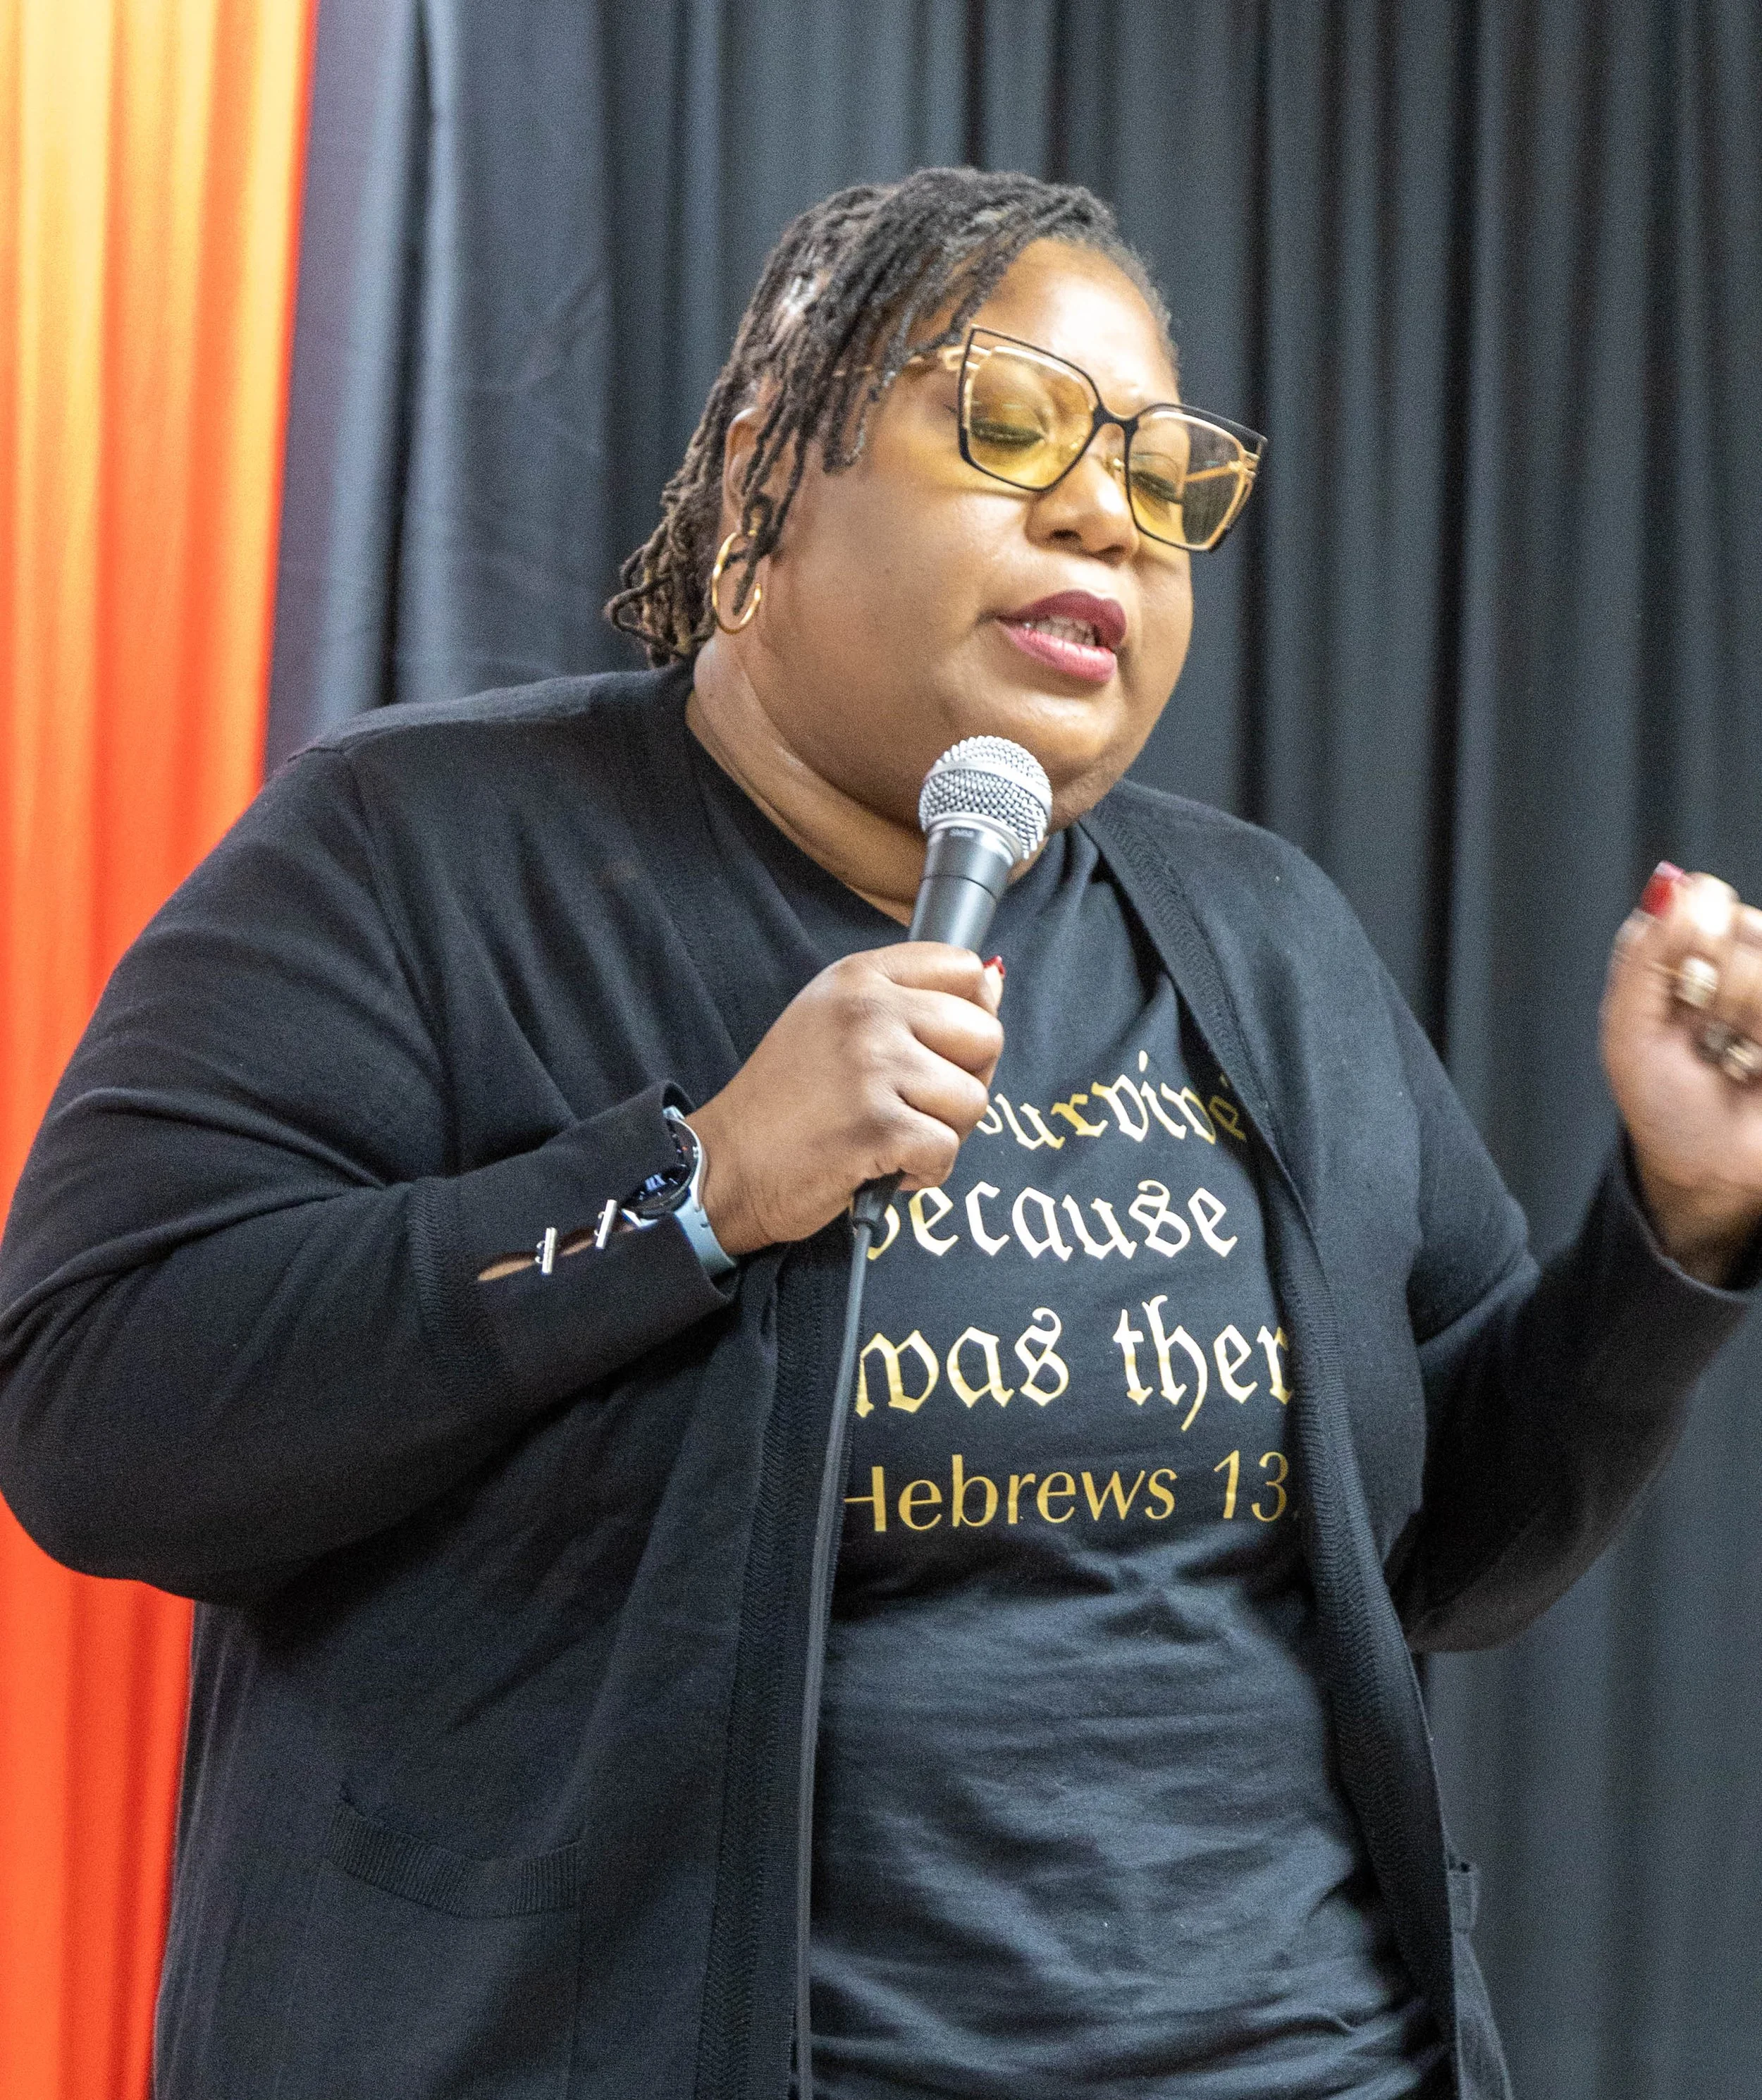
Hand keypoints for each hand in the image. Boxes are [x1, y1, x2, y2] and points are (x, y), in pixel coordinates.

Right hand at [686, 945, 1004, 1255]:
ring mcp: (873, 1066)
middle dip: (965, 1081)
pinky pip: (947, 1151)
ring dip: (944, 1132)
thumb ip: (912, 998)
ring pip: (974, 1100)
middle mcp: (867, 1010)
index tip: (936, 1050)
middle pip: (985, 1037)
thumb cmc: (787, 1099)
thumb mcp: (836, 1020)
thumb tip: (995, 983)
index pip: (966, 969)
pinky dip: (925, 1172)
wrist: (728, 1163)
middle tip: (915, 1104)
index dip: (969, 1018)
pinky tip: (885, 1164)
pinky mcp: (878, 1126)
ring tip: (893, 1135)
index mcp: (859, 976)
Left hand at [1601, 866, 1761, 1283]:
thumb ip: (1642, 956)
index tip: (1677, 988)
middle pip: (1742, 923)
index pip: (1703, 897)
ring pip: (1761, 962)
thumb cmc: (1663, 1104)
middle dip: (1715, 985)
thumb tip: (1668, 882)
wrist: (1708, 1170)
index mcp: (1690, 955)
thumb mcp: (1627, 1031)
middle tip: (1704, 1033)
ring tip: (1735, 1054)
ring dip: (1745, 1015)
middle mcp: (1743, 962)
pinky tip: (1759, 1063)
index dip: (1691, 931)